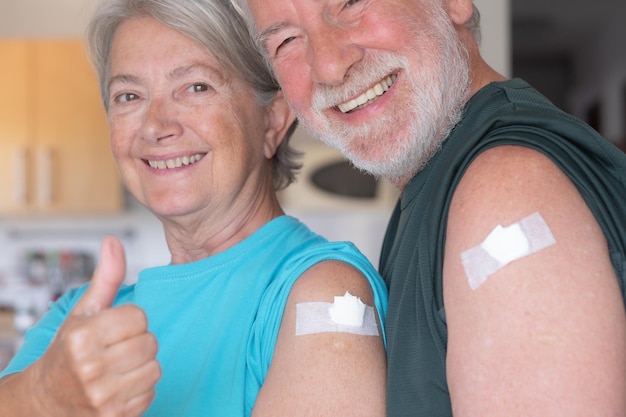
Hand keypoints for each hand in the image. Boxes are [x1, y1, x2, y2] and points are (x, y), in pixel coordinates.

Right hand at [30, 236, 160, 416]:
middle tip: (115, 348)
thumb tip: (113, 242)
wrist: (47, 401)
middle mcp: (91, 368)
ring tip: (118, 366)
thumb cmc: (69, 351)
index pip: (139, 317)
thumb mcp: (83, 312)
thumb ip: (105, 278)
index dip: (130, 321)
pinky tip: (119, 385)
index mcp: (82, 337)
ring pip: (154, 367)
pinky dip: (140, 388)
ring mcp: (104, 396)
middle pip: (150, 342)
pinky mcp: (117, 416)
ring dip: (141, 365)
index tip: (112, 329)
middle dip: (137, 342)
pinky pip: (151, 391)